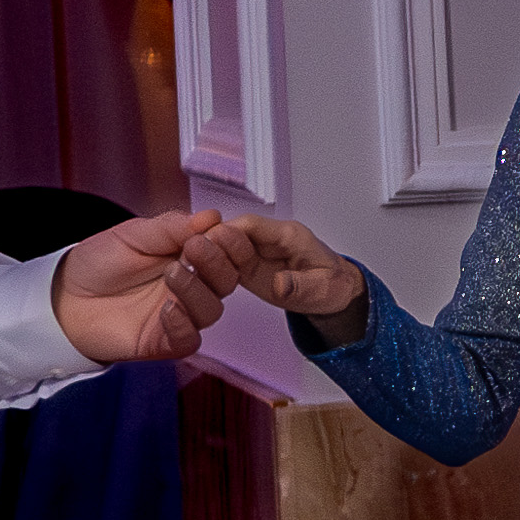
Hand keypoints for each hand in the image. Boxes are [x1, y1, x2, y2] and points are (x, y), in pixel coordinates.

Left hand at [50, 207, 228, 364]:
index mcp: (191, 258)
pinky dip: (183, 324)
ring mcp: (182, 316)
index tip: (221, 232)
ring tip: (171, 273)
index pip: (229, 252)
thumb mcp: (134, 234)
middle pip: (227, 281)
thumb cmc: (99, 263)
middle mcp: (193, 287)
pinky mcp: (166, 341)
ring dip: (196, 290)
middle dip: (217, 263)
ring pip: (211, 309)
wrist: (64, 296)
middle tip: (195, 248)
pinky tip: (167, 308)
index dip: (232, 243)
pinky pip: (189, 339)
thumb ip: (172, 227)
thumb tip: (212, 216)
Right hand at [180, 212, 366, 323]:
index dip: (228, 231)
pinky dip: (209, 268)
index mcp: (288, 235)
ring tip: (183, 266)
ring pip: (224, 247)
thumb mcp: (322, 289)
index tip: (208, 241)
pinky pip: (225, 263)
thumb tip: (280, 285)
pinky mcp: (248, 267)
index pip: (252, 225)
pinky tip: (192, 276)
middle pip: (232, 233)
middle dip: (209, 242)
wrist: (336, 294)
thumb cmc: (332, 285)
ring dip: (205, 255)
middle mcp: (268, 240)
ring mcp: (256, 253)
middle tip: (187, 255)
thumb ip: (300, 286)